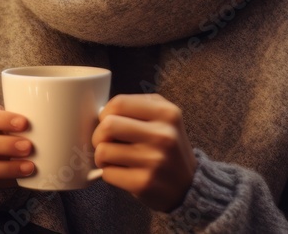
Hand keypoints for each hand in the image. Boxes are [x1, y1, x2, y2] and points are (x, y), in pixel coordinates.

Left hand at [91, 93, 196, 212]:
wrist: (188, 185)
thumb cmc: (166, 147)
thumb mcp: (163, 118)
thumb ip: (136, 108)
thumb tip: (101, 113)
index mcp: (166, 113)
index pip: (119, 103)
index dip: (105, 112)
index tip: (107, 121)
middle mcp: (163, 135)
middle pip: (108, 125)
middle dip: (98, 135)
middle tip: (104, 142)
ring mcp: (154, 160)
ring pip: (104, 151)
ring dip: (101, 156)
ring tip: (113, 158)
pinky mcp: (145, 183)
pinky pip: (108, 173)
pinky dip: (108, 172)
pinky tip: (121, 172)